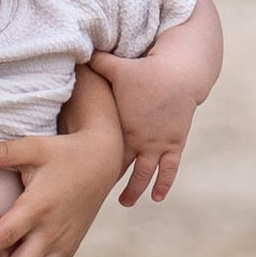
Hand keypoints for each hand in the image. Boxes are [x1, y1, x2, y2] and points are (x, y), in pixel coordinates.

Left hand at [88, 48, 195, 203]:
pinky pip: (169, 169)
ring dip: (135, 189)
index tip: (75, 174)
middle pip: (119, 166)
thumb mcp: (116, 67)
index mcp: (120, 126)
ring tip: (126, 202)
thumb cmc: (145, 70)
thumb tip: (77, 54)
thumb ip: (96, 64)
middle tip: (93, 194)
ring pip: (144, 173)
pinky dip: (163, 184)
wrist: (180, 74)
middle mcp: (138, 140)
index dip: (88, 162)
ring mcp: (157, 144)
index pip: (101, 150)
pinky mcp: (174, 143)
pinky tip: (158, 198)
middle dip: (108, 179)